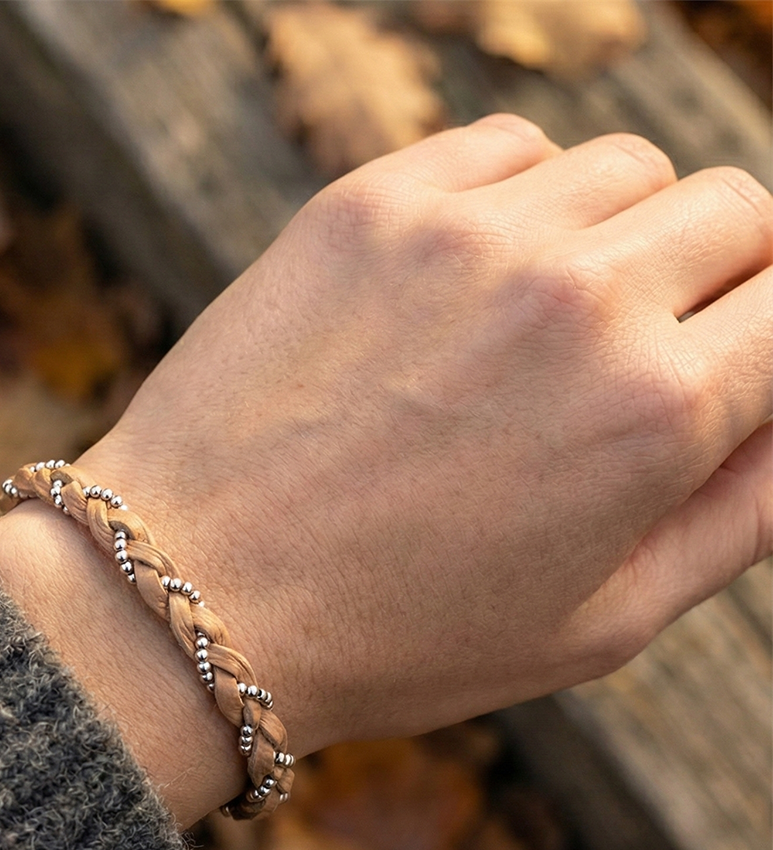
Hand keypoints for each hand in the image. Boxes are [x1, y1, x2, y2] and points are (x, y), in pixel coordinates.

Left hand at [0, 115, 771, 826]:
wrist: (194, 593)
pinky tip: (473, 281)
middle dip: (722, 277)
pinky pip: (508, 150)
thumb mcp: (598, 627)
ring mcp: (467, 235)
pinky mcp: (371, 205)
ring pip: (626, 168)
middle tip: (650, 346)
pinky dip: (522, 199)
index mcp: (655, 413)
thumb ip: (740, 516)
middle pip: (738, 209)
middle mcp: (578, 298)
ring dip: (621, 233)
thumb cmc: (393, 636)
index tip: (736, 361)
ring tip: (550, 323)